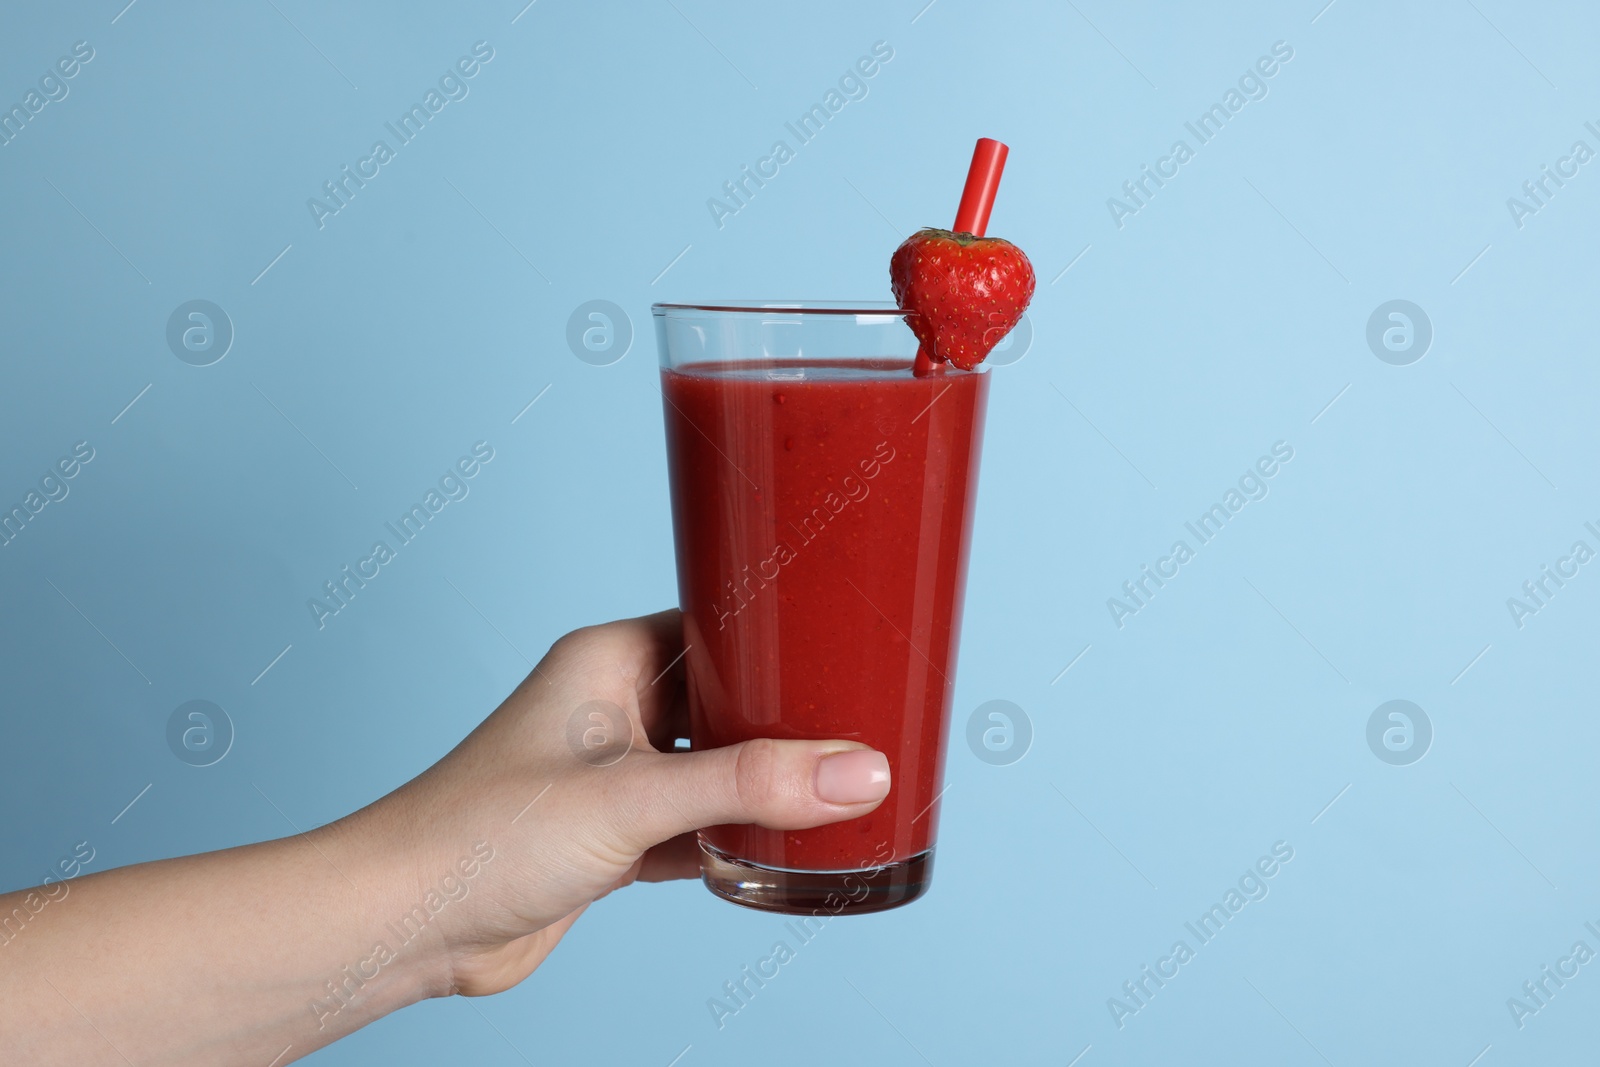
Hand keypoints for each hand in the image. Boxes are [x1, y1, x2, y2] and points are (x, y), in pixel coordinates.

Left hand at [362, 609, 892, 997]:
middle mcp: (614, 707)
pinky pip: (696, 822)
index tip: (853, 650)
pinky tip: (783, 846)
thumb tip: (857, 773)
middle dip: (787, 719)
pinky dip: (735, 835)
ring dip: (763, 783)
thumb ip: (749, 785)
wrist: (410, 922)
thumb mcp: (635, 798)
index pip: (718, 624)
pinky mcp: (613, 836)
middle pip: (726, 698)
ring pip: (715, 765)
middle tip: (866, 727)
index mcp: (612, 660)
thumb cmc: (485, 833)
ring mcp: (614, 774)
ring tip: (841, 787)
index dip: (783, 638)